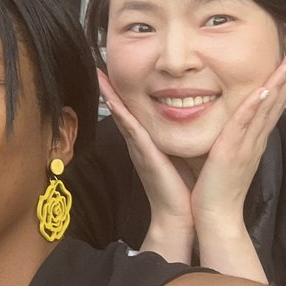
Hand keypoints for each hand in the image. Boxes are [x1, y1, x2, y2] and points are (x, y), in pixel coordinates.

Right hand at [97, 70, 195, 259]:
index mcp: (147, 143)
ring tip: (100, 77)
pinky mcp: (145, 155)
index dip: (121, 93)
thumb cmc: (182, 188)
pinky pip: (132, 131)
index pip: (132, 112)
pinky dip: (122, 115)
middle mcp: (139, 143)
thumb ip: (177, 140)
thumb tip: (186, 123)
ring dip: (110, 96)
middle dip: (109, 89)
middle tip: (98, 68)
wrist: (180, 216)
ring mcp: (139, 149)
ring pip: (122, 116)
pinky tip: (114, 101)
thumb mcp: (179, 156)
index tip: (112, 75)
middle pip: (121, 110)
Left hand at [190, 52, 285, 237]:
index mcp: (252, 142)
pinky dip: (254, 107)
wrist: (216, 218)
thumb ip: (228, 139)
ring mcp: (246, 146)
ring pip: (265, 110)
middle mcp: (254, 141)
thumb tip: (227, 124)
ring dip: (277, 85)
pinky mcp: (232, 152)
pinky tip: (263, 90)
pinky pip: (245, 125)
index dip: (280, 85)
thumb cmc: (215, 189)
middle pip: (275, 104)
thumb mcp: (224, 157)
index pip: (269, 108)